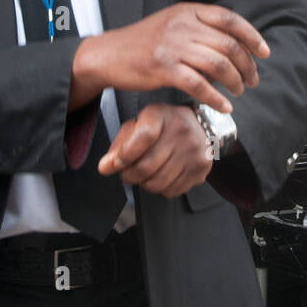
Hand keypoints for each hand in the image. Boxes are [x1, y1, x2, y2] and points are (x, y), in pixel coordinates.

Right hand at [71, 3, 267, 113]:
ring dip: (235, 82)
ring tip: (239, 92)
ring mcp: (172, 45)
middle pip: (228, 44)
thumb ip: (200, 28)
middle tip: (252, 80)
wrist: (109, 54)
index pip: (230, 19)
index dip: (252, 36)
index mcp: (188, 11)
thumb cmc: (144, 43)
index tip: (265, 53)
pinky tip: (224, 106)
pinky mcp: (163, 67)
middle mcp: (182, 25)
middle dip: (247, 65)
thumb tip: (235, 45)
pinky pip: (199, 84)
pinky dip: (216, 98)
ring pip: (218, 65)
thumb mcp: (173, 24)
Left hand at [98, 103, 213, 197]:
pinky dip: (160, 188)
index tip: (113, 164)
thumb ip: (120, 145)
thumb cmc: (162, 125)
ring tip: (144, 174)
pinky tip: (161, 175)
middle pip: (146, 166)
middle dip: (128, 175)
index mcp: (161, 115)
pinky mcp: (201, 169)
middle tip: (126, 173)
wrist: (199, 125)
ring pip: (157, 183)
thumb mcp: (138, 124)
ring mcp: (194, 151)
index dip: (124, 155)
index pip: (143, 136)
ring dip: (144, 184)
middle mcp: (181, 131)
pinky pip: (171, 191)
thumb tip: (105, 167)